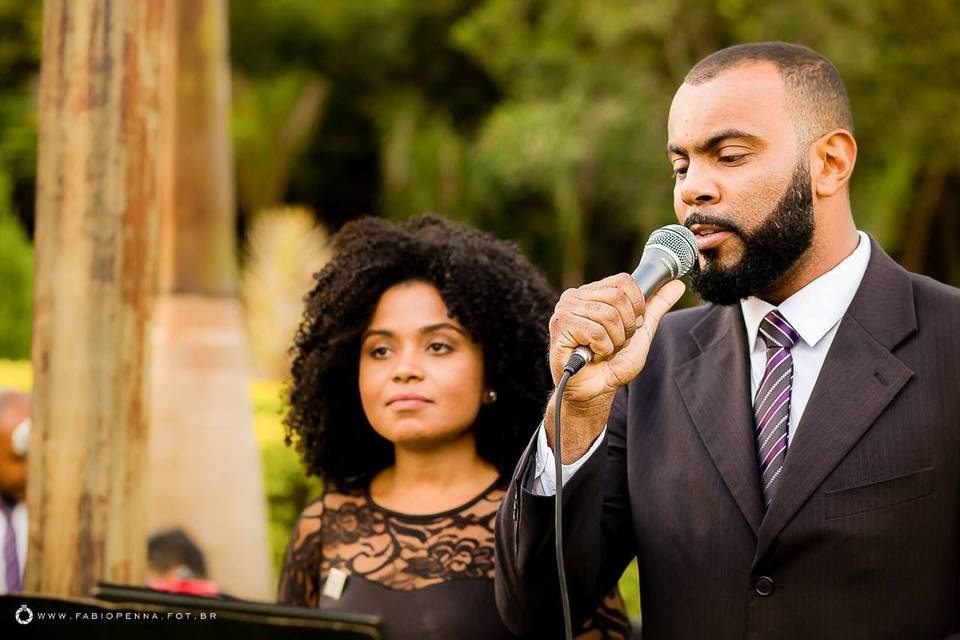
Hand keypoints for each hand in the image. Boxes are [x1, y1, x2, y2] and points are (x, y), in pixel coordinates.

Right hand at [545, 274, 685, 460]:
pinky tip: (593, 355)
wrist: (594, 392)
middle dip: (627, 327)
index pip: (623, 281)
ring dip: (614, 341)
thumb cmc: (612, 363)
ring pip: (608, 316)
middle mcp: (576, 296)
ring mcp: (565, 310)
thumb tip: (678, 285)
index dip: (636, 305)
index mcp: (593, 292)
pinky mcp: (560, 327)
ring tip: (603, 350)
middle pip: (618, 297)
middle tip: (616, 342)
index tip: (633, 325)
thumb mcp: (640, 333)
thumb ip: (656, 307)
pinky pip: (596, 333)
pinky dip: (603, 349)